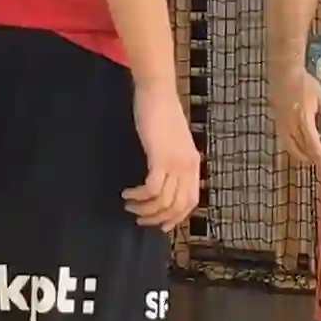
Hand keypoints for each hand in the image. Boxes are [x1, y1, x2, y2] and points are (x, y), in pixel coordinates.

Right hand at [124, 80, 201, 230]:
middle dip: (157, 219)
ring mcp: (176, 163)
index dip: (176, 218)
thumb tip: (166, 182)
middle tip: (139, 219)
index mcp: (194, 164)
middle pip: (178, 207)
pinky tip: (127, 193)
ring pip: (164, 201)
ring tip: (129, 205)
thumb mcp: (175, 143)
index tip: (160, 226)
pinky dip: (139, 196)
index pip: (191, 202)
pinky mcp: (161, 158)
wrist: (158, 94)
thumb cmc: (163, 115)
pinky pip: (152, 189)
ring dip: (144, 209)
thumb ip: (175, 162)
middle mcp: (189, 167)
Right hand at [271, 68, 320, 172]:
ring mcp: (282, 126)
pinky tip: (301, 149)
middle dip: (314, 160)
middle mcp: (291, 126)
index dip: (320, 157)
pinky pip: (285, 142)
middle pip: (302, 150)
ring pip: (291, 149)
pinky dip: (294, 149)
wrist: (284, 74)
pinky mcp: (277, 123)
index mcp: (304, 120)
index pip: (312, 144)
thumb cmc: (305, 84)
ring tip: (314, 159)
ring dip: (303, 157)